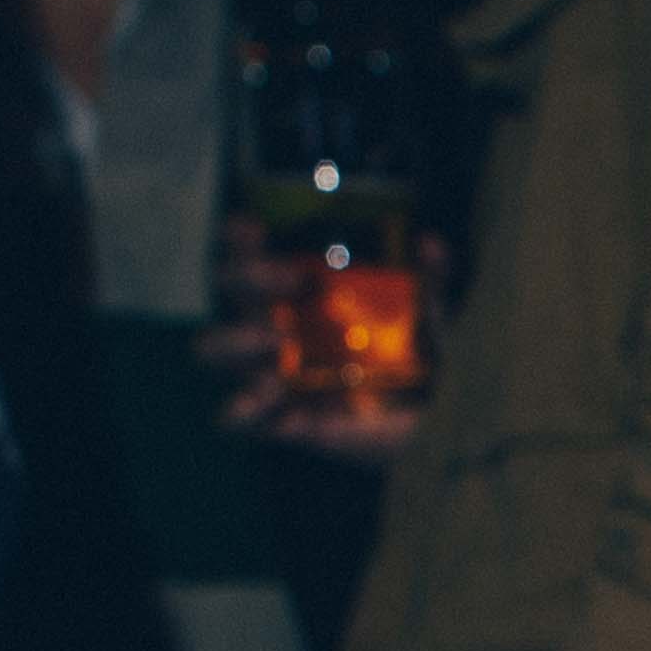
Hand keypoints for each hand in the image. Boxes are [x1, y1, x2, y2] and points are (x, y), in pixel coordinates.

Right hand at [201, 228, 435, 466]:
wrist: (437, 423)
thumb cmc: (424, 357)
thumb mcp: (433, 313)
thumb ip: (431, 279)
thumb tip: (430, 244)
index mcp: (302, 288)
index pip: (253, 250)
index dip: (241, 236)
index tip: (257, 228)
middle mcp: (277, 321)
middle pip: (229, 287)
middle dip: (250, 276)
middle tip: (296, 279)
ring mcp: (273, 370)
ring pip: (213, 349)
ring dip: (235, 339)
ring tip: (277, 342)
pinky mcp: (280, 420)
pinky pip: (236, 416)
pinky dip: (244, 406)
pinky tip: (276, 394)